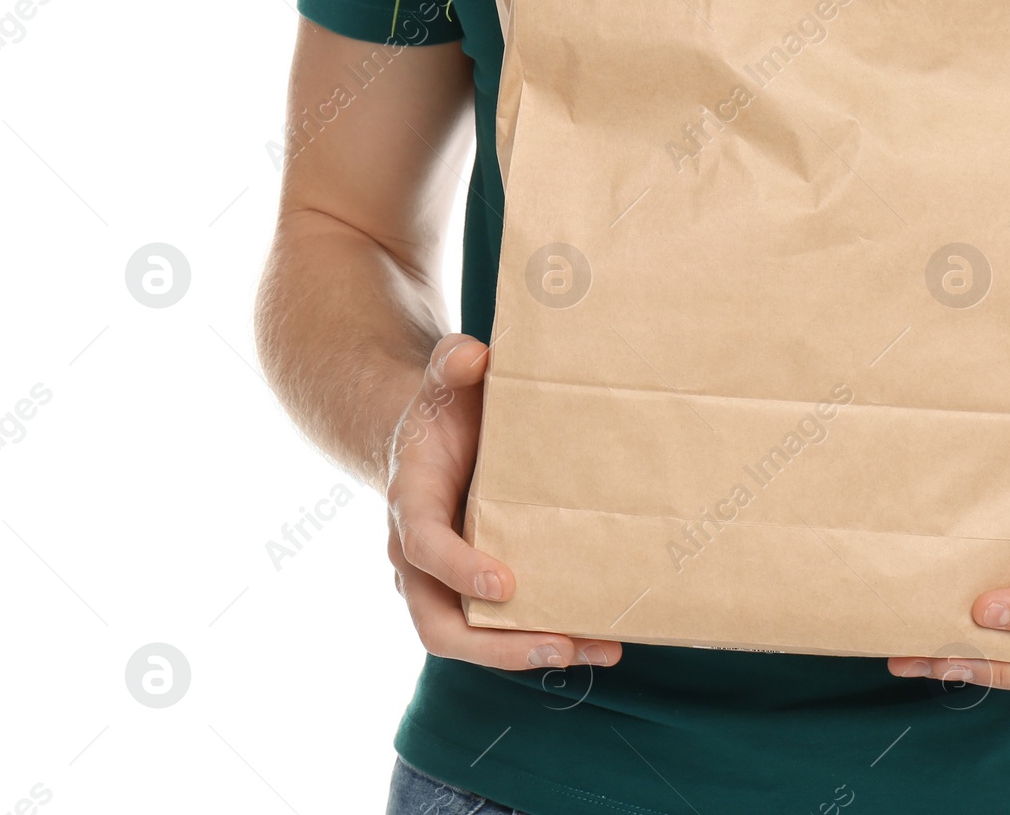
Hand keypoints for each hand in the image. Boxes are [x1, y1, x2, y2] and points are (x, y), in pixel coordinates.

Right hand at [386, 332, 622, 670]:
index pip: (423, 548)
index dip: (460, 570)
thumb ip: (453, 361)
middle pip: (439, 624)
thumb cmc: (444, 406)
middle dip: (496, 646)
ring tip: (597, 648)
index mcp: (410, 503)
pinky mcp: (477, 590)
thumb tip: (476, 356)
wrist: (432, 437)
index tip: (506, 584)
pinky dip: (545, 639)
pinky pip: (501, 630)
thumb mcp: (444, 377)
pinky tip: (600, 639)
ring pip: (473, 640)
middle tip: (556, 644)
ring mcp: (445, 581)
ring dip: (531, 653)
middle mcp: (418, 556)